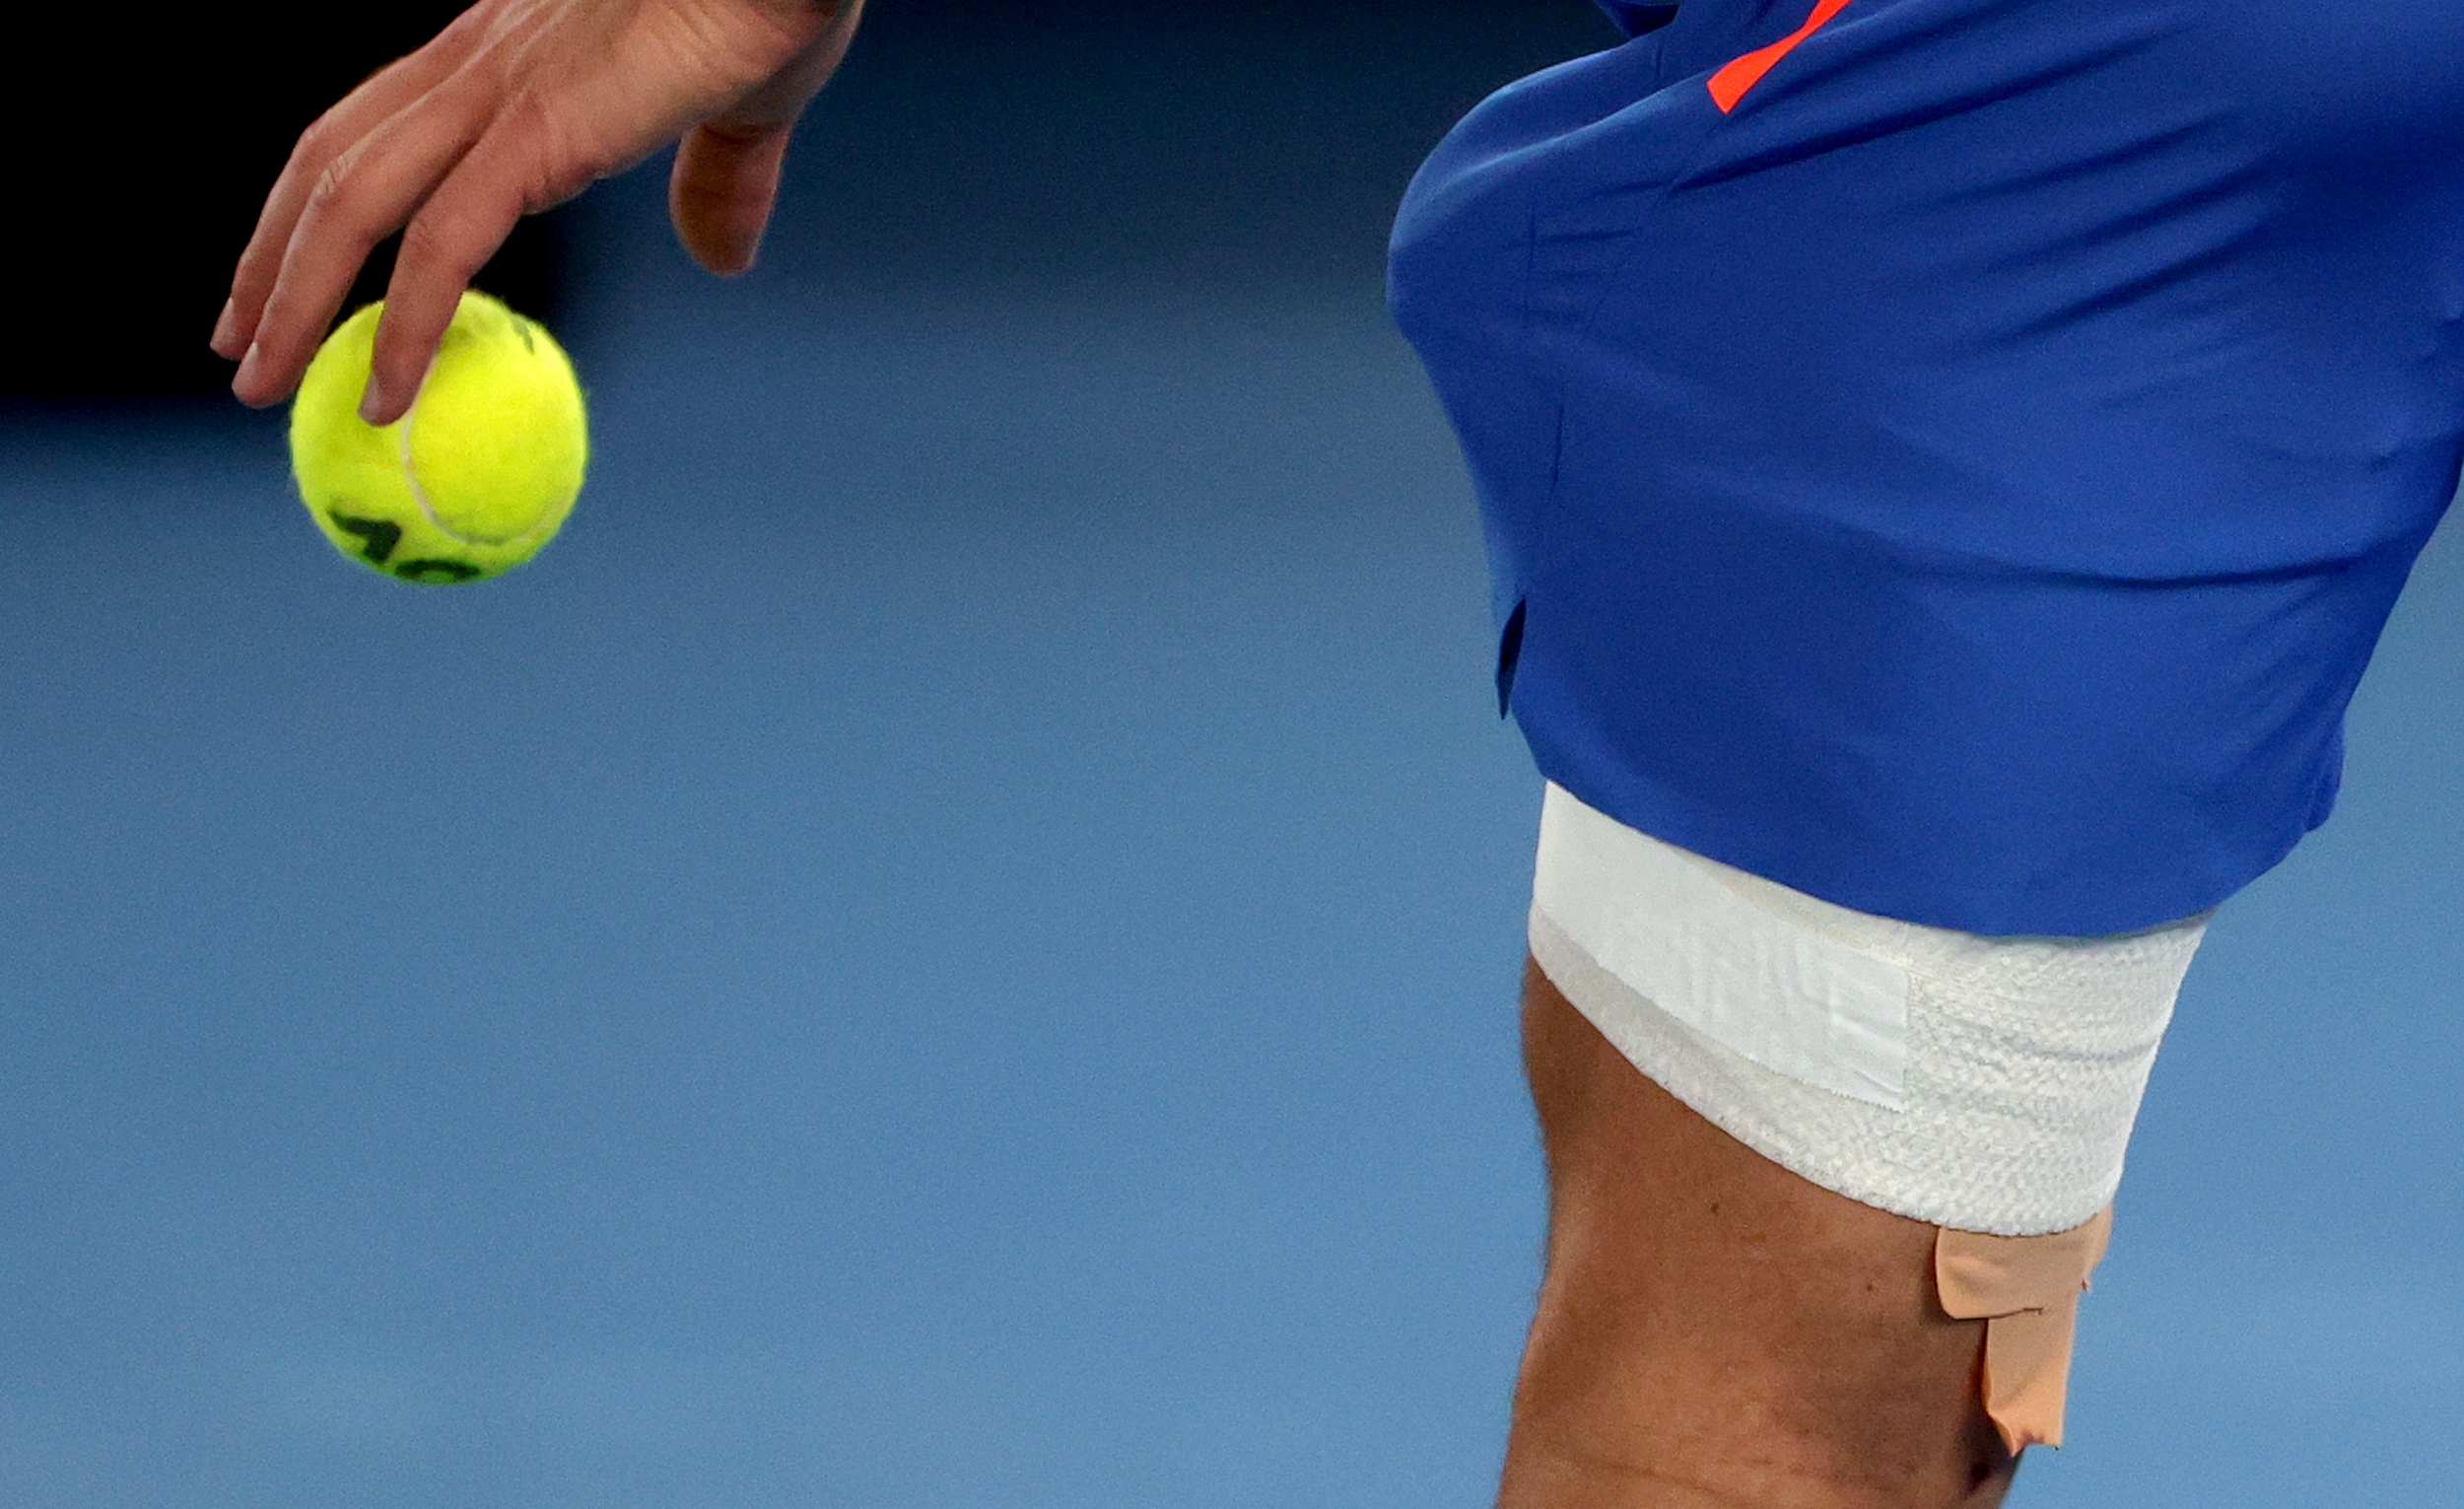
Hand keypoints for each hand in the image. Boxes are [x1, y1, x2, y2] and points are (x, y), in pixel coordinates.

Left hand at [212, 0, 863, 422]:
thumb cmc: (784, 1)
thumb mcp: (738, 111)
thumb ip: (714, 184)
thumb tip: (719, 263)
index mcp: (511, 45)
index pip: (377, 125)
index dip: (320, 200)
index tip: (296, 275)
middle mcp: (481, 58)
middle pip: (330, 160)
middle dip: (271, 255)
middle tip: (240, 347)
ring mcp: (500, 93)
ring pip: (352, 202)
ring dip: (293, 298)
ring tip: (261, 384)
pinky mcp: (539, 134)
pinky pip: (443, 245)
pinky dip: (403, 325)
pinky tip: (385, 397)